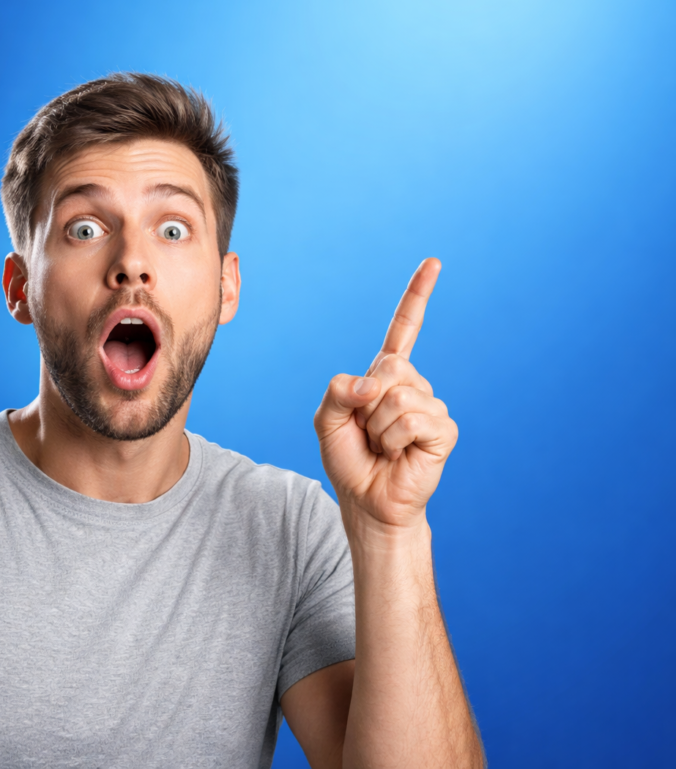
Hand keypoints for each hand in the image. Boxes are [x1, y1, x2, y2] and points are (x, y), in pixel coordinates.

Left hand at [314, 259, 457, 530]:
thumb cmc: (350, 461)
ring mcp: (431, 405)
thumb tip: (373, 383)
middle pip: (388, 366)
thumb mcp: (325, 421)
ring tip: (383, 446)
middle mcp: (412, 384)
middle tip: (369, 432)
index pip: (405, 328)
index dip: (418, 295)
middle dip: (366, 403)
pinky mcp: (443, 429)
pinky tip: (400, 454)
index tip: (434, 263)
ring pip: (396, 396)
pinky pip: (411, 419)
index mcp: (386, 375)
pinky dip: (394, 440)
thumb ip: (337, 390)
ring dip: (378, 427)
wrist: (368, 505)